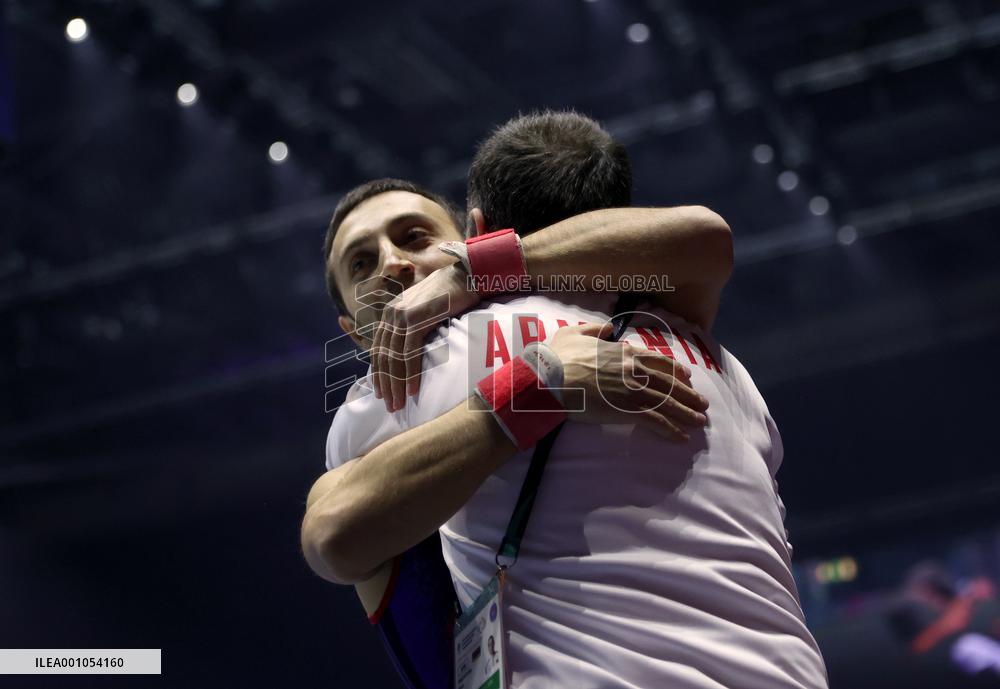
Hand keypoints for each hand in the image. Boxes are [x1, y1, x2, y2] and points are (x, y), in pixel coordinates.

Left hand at [371, 263, 479, 411]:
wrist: (465, 278)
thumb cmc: (450, 297)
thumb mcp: (424, 312)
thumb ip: (413, 328)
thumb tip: (408, 354)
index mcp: (390, 313)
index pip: (379, 349)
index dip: (379, 374)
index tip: (382, 394)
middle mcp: (392, 314)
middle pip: (383, 357)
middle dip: (386, 385)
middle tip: (391, 407)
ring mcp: (402, 316)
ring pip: (394, 358)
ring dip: (396, 385)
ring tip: (400, 404)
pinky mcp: (416, 320)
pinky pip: (409, 353)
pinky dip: (410, 374)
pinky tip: (413, 391)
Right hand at [549, 323, 708, 441]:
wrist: (551, 378)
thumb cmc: (558, 356)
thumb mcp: (573, 333)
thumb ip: (593, 329)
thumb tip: (606, 330)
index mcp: (624, 352)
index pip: (658, 360)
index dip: (675, 369)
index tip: (687, 376)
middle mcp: (635, 370)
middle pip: (669, 383)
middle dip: (688, 394)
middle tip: (702, 403)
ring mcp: (633, 390)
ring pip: (668, 402)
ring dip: (686, 413)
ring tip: (700, 421)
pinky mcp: (627, 410)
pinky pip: (656, 421)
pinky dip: (671, 430)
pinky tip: (682, 437)